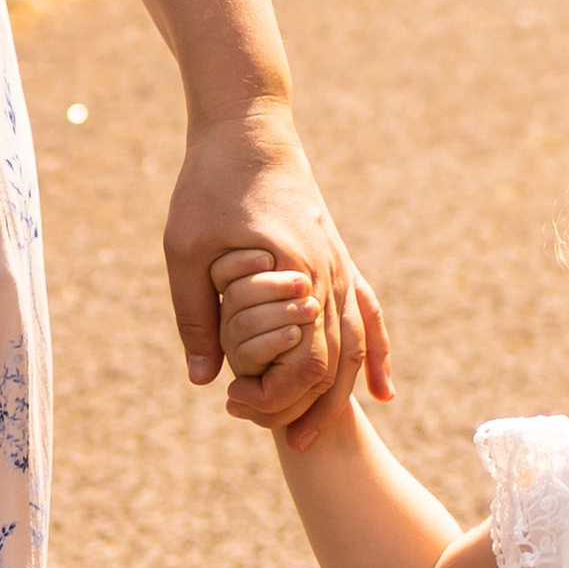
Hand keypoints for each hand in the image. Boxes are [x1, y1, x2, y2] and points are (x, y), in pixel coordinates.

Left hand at [162, 103, 390, 447]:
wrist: (248, 127)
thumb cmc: (210, 184)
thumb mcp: (185, 249)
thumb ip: (194, 315)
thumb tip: (203, 381)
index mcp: (293, 273)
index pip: (304, 358)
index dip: (276, 394)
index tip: (238, 407)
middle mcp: (326, 275)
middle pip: (336, 362)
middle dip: (311, 408)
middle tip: (282, 440)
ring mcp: (338, 267)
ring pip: (357, 345)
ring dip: (344, 395)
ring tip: (318, 435)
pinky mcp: (337, 259)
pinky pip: (369, 316)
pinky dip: (378, 356)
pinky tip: (383, 391)